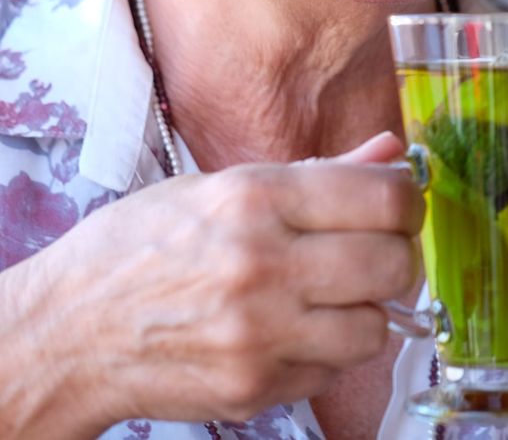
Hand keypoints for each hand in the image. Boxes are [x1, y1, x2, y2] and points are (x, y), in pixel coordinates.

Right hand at [15, 131, 422, 429]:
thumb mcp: (219, 187)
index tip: (402, 209)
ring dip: (364, 313)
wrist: (68, 332)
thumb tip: (392, 153)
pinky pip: (333, 370)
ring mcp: (259, 333)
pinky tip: (290, 333)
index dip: (409, 204)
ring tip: (327, 299)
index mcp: (255, 199)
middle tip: (378, 255)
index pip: (384, 199)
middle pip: (393, 265)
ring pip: (375, 327)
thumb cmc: (140, 250)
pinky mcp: (254, 386)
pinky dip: (325, 353)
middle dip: (397, 258)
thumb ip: (319, 174)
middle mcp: (262, 264)